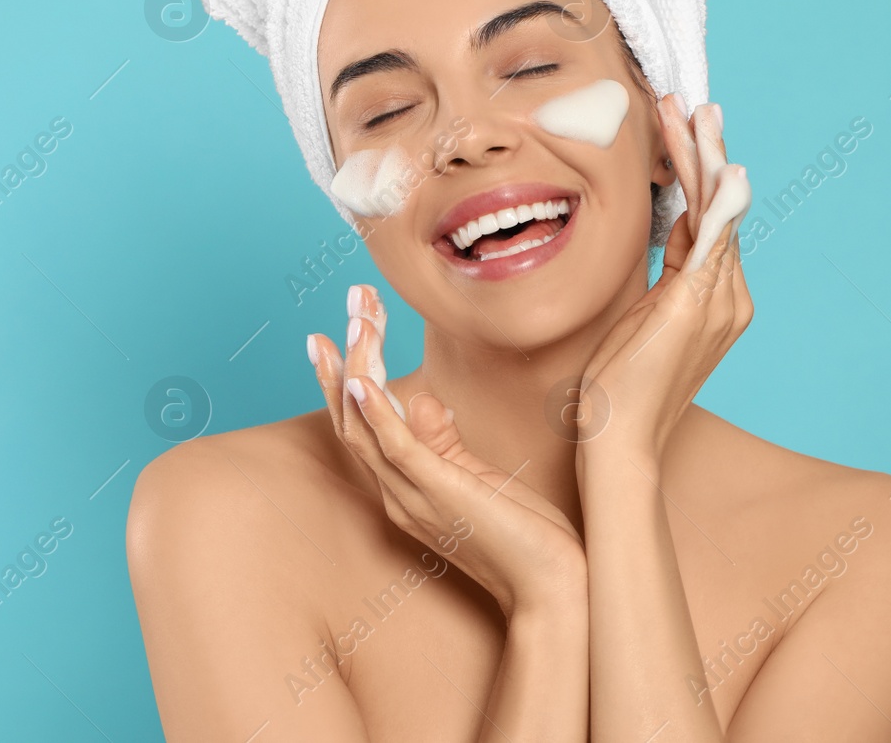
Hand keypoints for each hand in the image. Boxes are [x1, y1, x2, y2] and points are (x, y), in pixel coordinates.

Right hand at [308, 285, 587, 617]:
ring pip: (364, 426)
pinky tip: (362, 379)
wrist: (552, 589)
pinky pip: (395, 450)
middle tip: (349, 302)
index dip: (343, 377)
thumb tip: (423, 398)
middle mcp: (397, 494)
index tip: (339, 331)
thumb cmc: (524, 536)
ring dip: (354, 368)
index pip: (360, 426)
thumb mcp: (477, 477)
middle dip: (343, 358)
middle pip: (350, 420)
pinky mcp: (439, 495)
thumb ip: (444, 440)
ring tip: (355, 319)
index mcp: (404, 488)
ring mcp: (413, 497)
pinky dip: (375, 413)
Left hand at [576, 97, 753, 465]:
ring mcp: (719, 302)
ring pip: (717, 213)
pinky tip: (727, 173)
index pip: (705, 218)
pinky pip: (715, 245)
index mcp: (712, 297)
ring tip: (698, 114)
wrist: (620, 441)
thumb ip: (660, 277)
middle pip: (717, 207)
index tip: (679, 128)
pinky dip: (722, 206)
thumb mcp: (639, 317)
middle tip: (693, 104)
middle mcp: (728, 296)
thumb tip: (668, 232)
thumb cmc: (619, 389)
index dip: (693, 171)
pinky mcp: (698, 307)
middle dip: (702, 151)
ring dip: (706, 159)